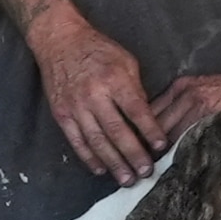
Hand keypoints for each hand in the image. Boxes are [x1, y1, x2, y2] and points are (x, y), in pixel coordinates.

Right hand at [29, 11, 164, 182]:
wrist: (59, 41)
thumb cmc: (98, 49)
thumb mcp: (125, 61)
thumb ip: (136, 89)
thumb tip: (146, 119)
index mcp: (115, 79)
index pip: (136, 110)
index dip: (150, 130)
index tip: (161, 147)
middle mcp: (95, 95)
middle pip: (117, 131)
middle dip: (133, 154)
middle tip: (146, 172)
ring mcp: (76, 106)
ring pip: (97, 141)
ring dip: (113, 162)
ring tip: (127, 179)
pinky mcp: (61, 114)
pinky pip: (76, 140)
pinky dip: (89, 157)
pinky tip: (101, 169)